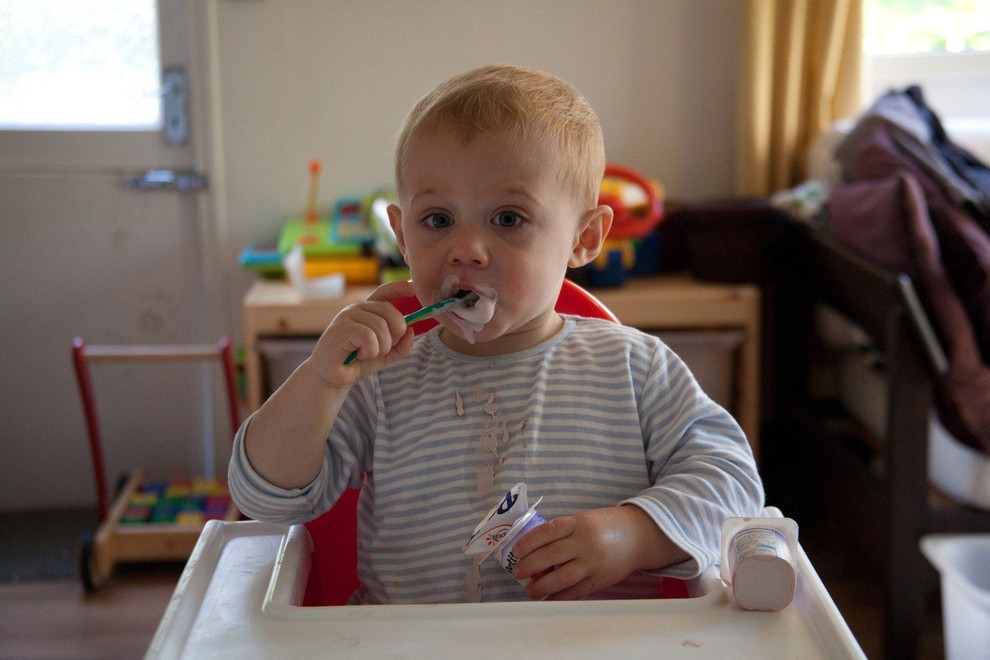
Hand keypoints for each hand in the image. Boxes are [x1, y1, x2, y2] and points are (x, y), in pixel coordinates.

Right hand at [308, 279, 418, 386]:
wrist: (332, 378)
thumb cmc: (356, 363)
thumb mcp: (385, 354)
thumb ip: (401, 345)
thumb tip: (411, 331)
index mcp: (368, 311)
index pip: (384, 292)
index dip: (399, 288)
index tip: (413, 289)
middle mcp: (357, 309)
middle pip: (390, 311)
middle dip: (395, 334)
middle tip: (384, 349)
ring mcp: (347, 316)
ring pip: (381, 326)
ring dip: (381, 347)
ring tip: (367, 354)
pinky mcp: (341, 328)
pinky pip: (369, 336)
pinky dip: (370, 351)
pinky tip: (359, 355)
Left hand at [508, 505, 688, 600]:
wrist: (636, 537)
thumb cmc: (602, 527)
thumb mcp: (582, 521)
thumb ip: (561, 534)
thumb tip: (531, 552)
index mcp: (578, 523)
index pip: (548, 531)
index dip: (528, 542)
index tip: (515, 551)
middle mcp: (585, 542)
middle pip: (551, 555)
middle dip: (529, 566)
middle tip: (517, 573)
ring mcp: (593, 563)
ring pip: (562, 577)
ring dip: (542, 586)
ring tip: (530, 592)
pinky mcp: (599, 580)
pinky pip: (576, 592)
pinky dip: (559, 598)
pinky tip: (547, 600)